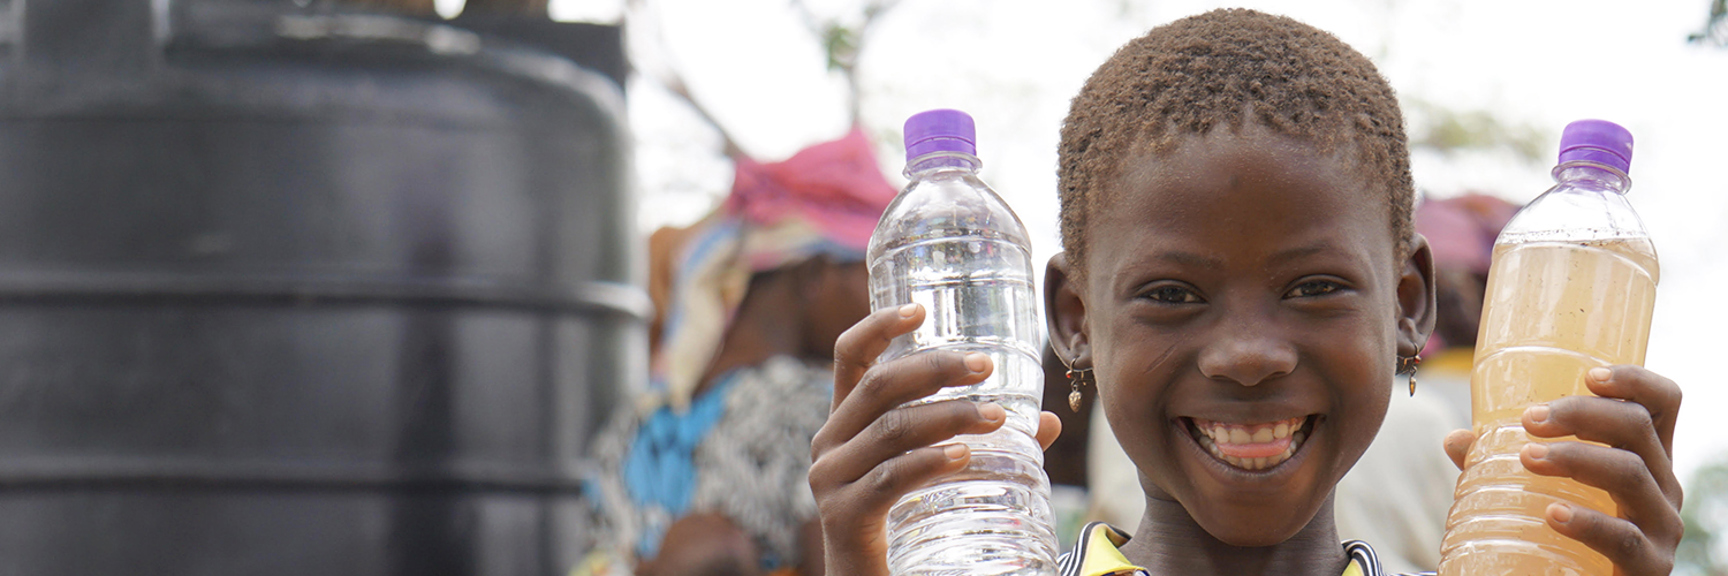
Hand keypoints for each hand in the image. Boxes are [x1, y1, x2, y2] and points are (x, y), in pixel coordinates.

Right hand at [808, 303, 1061, 575]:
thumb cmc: (901, 526)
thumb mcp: (934, 473)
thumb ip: (978, 442)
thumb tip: (1047, 422)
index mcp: (845, 423)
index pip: (850, 358)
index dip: (879, 326)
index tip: (921, 308)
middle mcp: (829, 444)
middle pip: (878, 387)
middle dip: (936, 369)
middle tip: (986, 366)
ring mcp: (830, 481)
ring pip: (891, 431)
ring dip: (949, 418)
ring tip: (996, 418)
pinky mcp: (842, 517)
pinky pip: (888, 479)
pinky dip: (928, 463)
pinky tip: (963, 457)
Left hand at [1443, 365, 1682, 575]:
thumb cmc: (1569, 532)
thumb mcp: (1544, 488)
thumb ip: (1502, 464)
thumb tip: (1456, 439)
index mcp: (1644, 457)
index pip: (1660, 405)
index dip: (1635, 381)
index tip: (1590, 375)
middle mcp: (1662, 486)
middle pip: (1637, 428)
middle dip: (1582, 414)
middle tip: (1531, 419)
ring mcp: (1660, 527)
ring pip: (1630, 473)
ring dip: (1575, 457)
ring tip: (1527, 457)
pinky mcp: (1650, 566)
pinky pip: (1623, 537)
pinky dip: (1587, 522)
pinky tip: (1553, 513)